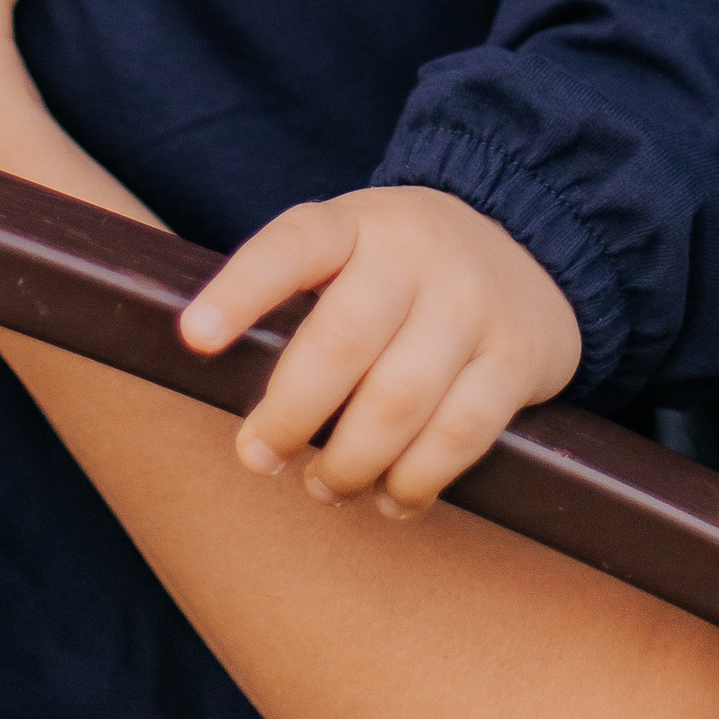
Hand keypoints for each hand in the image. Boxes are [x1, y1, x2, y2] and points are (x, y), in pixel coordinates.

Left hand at [180, 185, 582, 518]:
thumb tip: (227, 402)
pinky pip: (459, 434)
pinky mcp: (519, 355)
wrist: (525, 255)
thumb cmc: (400, 276)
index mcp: (356, 222)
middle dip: (289, 416)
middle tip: (257, 458)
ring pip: (399, 400)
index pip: (291, 245)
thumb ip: (296, 305)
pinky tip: (392, 497)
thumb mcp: (348, 255)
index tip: (193, 339)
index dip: (239, 291)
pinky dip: (415, 480)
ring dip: (350, 463)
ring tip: (325, 486)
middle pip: (341, 341)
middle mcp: (416, 251)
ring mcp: (474, 300)